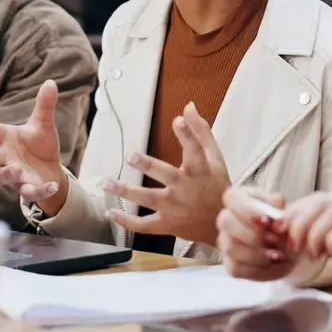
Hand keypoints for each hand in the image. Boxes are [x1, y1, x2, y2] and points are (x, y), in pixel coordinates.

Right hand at [0, 80, 67, 212]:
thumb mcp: (42, 124)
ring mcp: (16, 176)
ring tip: (17, 170)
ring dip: (10, 174)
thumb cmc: (39, 145)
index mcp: (7, 140)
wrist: (49, 171)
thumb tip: (51, 82)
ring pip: (6, 177)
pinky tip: (52, 185)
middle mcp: (7, 158)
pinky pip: (32, 192)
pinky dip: (41, 191)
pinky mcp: (29, 188)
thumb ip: (44, 106)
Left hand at [107, 103, 228, 245]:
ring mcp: (176, 209)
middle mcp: (187, 189)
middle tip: (131, 156)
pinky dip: (127, 222)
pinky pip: (145, 226)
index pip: (196, 151)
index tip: (177, 121)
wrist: (223, 223)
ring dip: (128, 192)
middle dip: (149, 166)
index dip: (188, 135)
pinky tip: (110, 213)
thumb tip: (188, 106)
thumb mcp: (214, 157)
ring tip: (108, 183)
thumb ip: (200, 131)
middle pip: (167, 176)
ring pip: (150, 200)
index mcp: (201, 171)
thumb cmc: (216, 185)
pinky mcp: (167, 224)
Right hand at [218, 187, 296, 281]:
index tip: (267, 220)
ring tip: (278, 255)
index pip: (231, 197)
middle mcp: (227, 219)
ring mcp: (226, 242)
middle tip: (274, 240)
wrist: (290, 248)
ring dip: (258, 254)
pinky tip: (273, 264)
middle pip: (225, 221)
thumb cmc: (283, 225)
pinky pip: (236, 268)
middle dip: (252, 233)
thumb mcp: (286, 211)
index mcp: (239, 200)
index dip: (248, 209)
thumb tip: (276, 218)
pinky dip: (258, 269)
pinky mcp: (230, 264)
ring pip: (231, 248)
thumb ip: (279, 210)